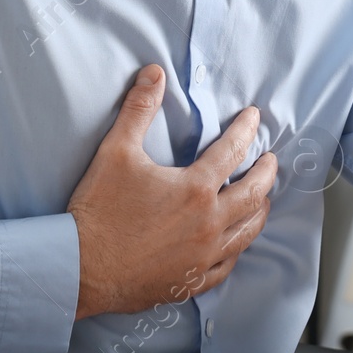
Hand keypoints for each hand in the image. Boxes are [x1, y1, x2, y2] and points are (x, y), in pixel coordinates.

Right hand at [67, 64, 274, 319]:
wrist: (81, 267)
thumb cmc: (99, 210)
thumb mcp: (116, 151)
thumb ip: (139, 109)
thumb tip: (154, 73)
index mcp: (196, 189)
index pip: (232, 151)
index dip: (246, 129)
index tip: (254, 117)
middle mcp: (209, 223)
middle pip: (253, 193)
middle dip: (266, 172)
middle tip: (271, 160)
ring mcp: (204, 255)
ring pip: (247, 231)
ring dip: (259, 210)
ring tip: (263, 199)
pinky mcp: (192, 279)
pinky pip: (228, 264)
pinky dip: (238, 248)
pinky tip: (235, 243)